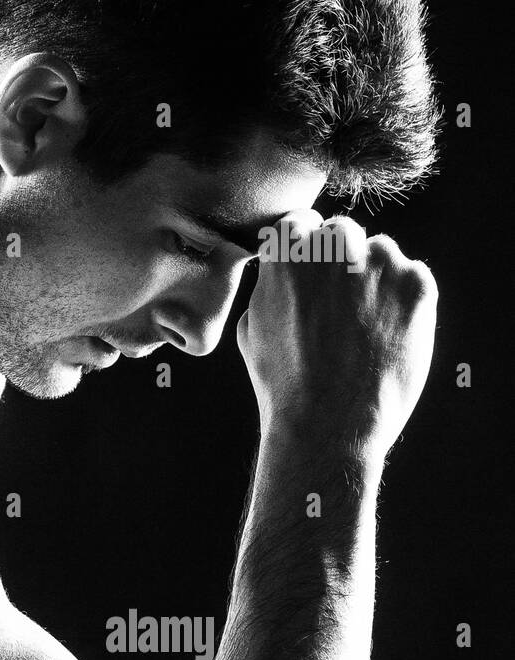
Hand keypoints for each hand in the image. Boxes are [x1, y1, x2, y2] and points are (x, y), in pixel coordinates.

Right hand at [237, 210, 436, 456]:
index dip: (303, 249)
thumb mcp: (252, 327)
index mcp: (286, 252)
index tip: (309, 274)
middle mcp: (333, 246)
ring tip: (361, 326)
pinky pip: (412, 276)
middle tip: (336, 305)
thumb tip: (282, 269)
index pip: (300, 224)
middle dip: (338, 259)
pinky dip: (402, 299)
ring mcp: (380, 263)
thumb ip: (271, 286)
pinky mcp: (418, 285)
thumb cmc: (283, 382)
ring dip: (372, 276)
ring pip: (380, 251)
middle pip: (341, 232)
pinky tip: (384, 335)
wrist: (328, 424)